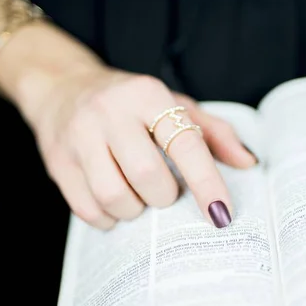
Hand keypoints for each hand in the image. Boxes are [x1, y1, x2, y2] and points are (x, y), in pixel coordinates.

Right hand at [28, 66, 256, 229]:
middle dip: (164, 197)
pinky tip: (116, 205)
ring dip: (135, 210)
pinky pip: (88, 210)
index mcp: (148, 95)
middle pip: (148, 176)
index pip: (184, 143)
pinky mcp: (57, 162)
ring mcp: (79, 137)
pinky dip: (109, 218)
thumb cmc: (132, 104)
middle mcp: (110, 112)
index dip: (206, 183)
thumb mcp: (175, 105)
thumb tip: (247, 163)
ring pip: (115, 197)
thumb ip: (214, 132)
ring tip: (138, 197)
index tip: (222, 214)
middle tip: (164, 192)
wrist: (63, 87)